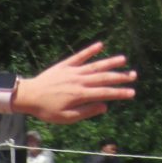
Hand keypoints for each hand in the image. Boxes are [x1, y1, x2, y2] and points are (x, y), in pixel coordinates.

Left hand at [16, 42, 136, 123]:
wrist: (27, 96)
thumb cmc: (46, 110)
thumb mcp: (66, 118)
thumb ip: (86, 112)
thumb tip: (104, 106)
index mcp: (80, 95)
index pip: (105, 93)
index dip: (120, 93)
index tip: (132, 92)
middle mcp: (79, 81)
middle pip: (104, 77)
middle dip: (120, 77)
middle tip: (134, 76)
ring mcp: (72, 71)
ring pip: (95, 65)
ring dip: (110, 62)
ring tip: (123, 59)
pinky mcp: (64, 65)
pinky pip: (79, 56)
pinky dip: (90, 50)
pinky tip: (100, 45)